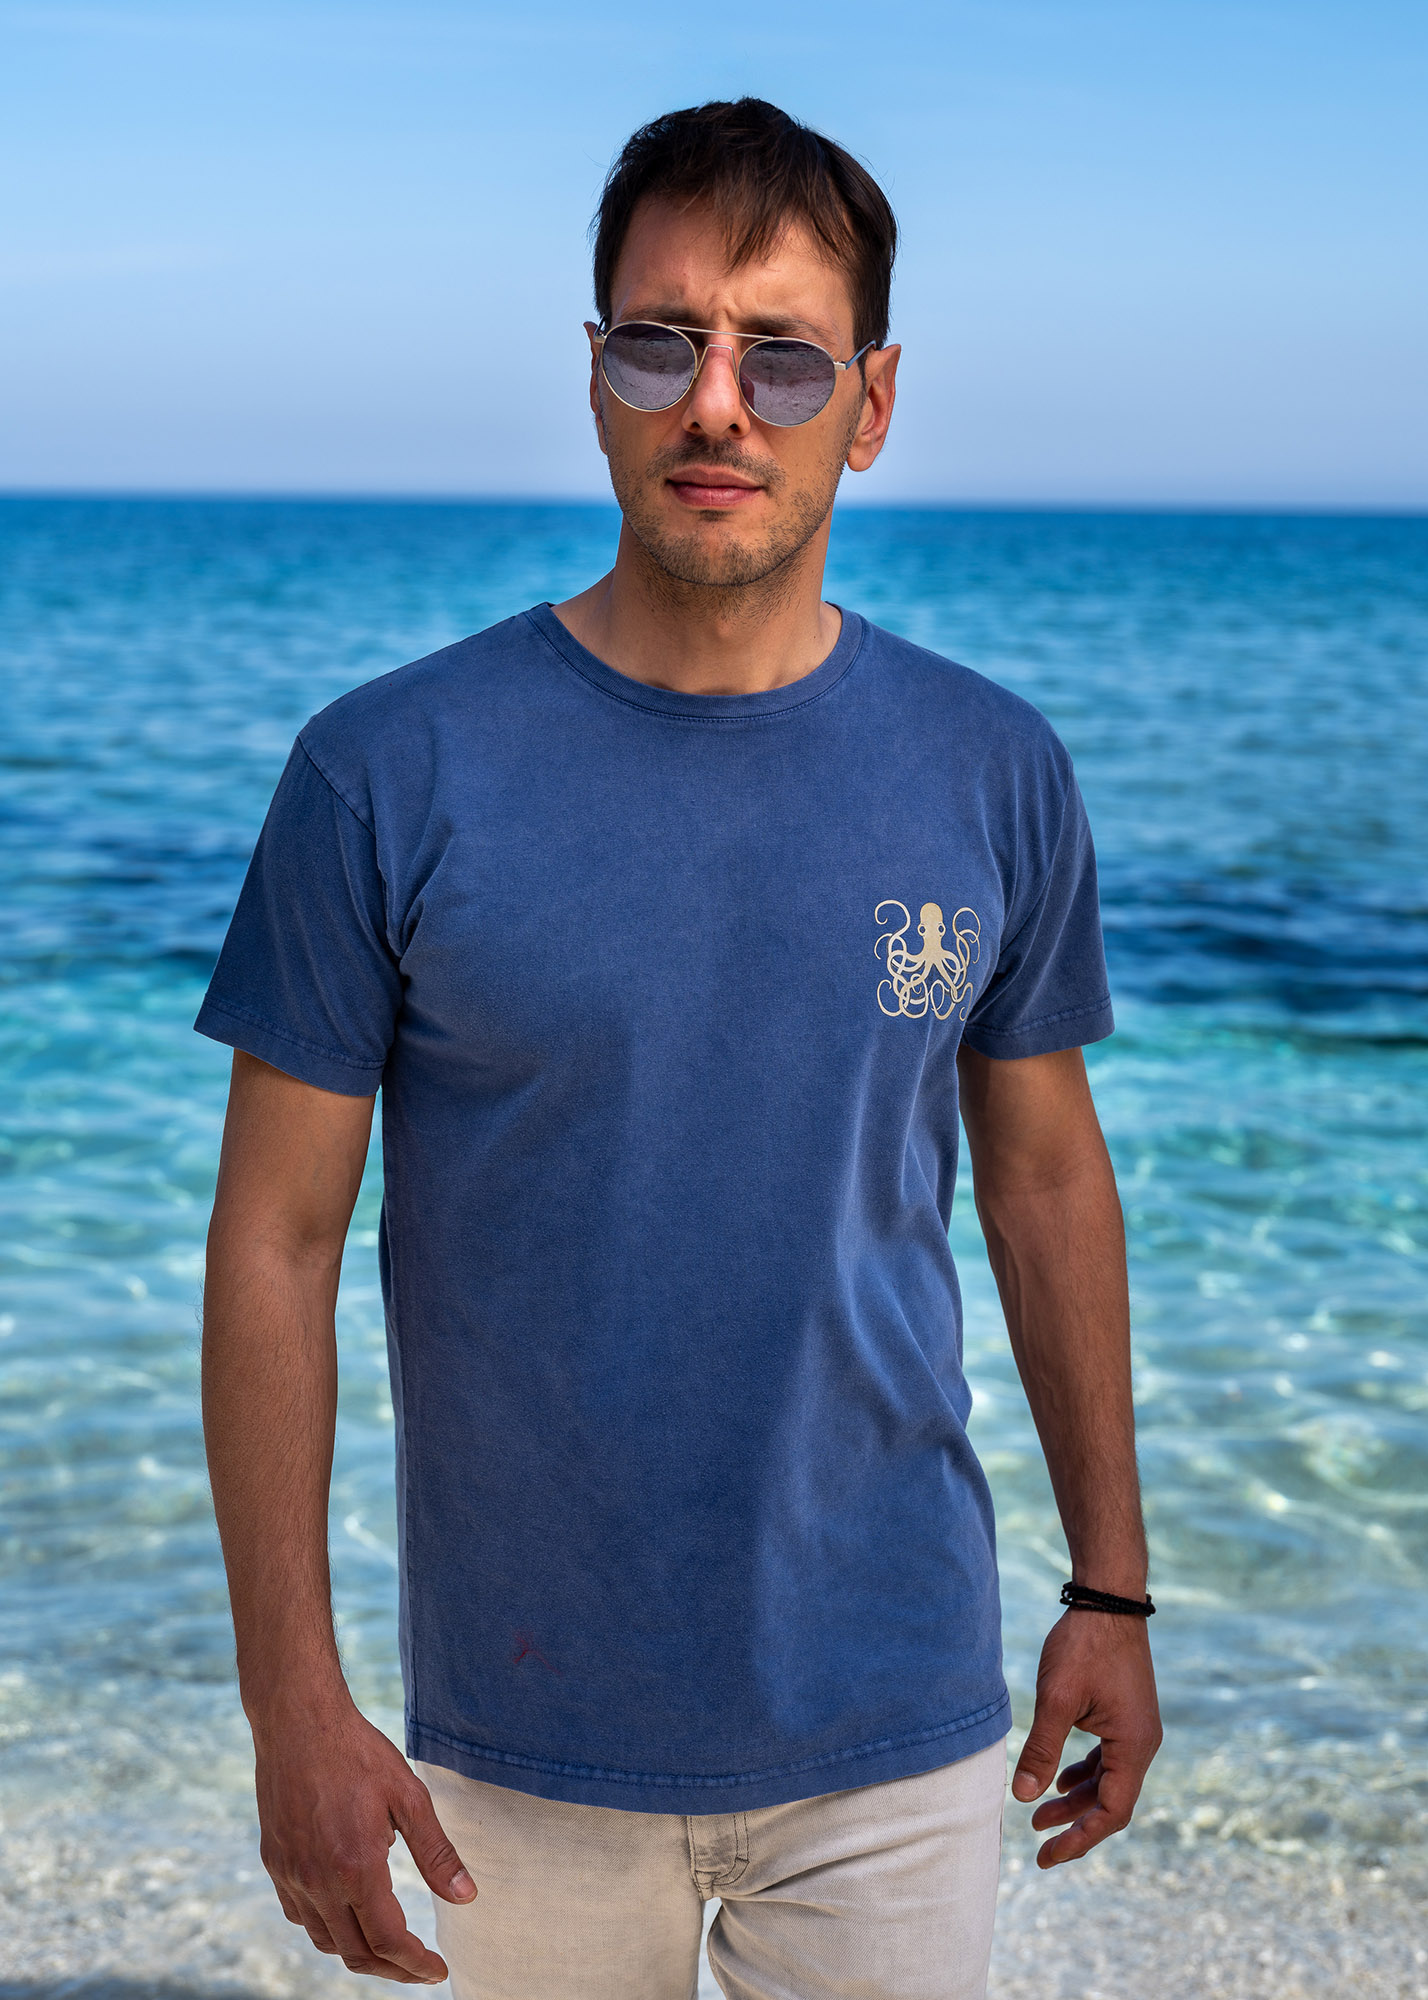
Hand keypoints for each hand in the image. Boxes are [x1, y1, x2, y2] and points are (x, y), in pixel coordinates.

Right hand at [252, 1693, 475, 1981]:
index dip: (415, 1964)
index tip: (437, 1970)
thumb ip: (437, 1853)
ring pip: (325, 1940)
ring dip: (359, 1951)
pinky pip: (300, 1915)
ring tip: (389, 1945)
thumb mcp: (408, 1796)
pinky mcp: (275, 1863)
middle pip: (355, 1952)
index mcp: (355, 1867)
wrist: (297, 1720)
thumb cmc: (357, 1752)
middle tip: (419, 1967)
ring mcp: (291, 1875)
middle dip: (392, 1968)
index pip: (388, 1941)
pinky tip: (347, 1913)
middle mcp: (317, 1881)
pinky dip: (327, 1928)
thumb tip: (466, 1898)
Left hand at [1010, 1611, 1161, 1867]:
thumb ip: (1041, 1749)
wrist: (1107, 1599)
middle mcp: (1143, 1743)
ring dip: (1076, 1798)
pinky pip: (1107, 1757)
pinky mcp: (1125, 1714)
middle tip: (1037, 1841)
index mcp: (1134, 1746)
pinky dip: (1084, 1772)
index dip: (1079, 1838)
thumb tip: (1022, 1797)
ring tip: (1039, 1814)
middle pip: (1111, 1801)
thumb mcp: (1056, 1699)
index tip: (1047, 1854)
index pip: (1111, 1812)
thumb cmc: (1083, 1645)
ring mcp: (1136, 1728)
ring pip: (1108, 1780)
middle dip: (1074, 1823)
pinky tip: (1060, 1778)